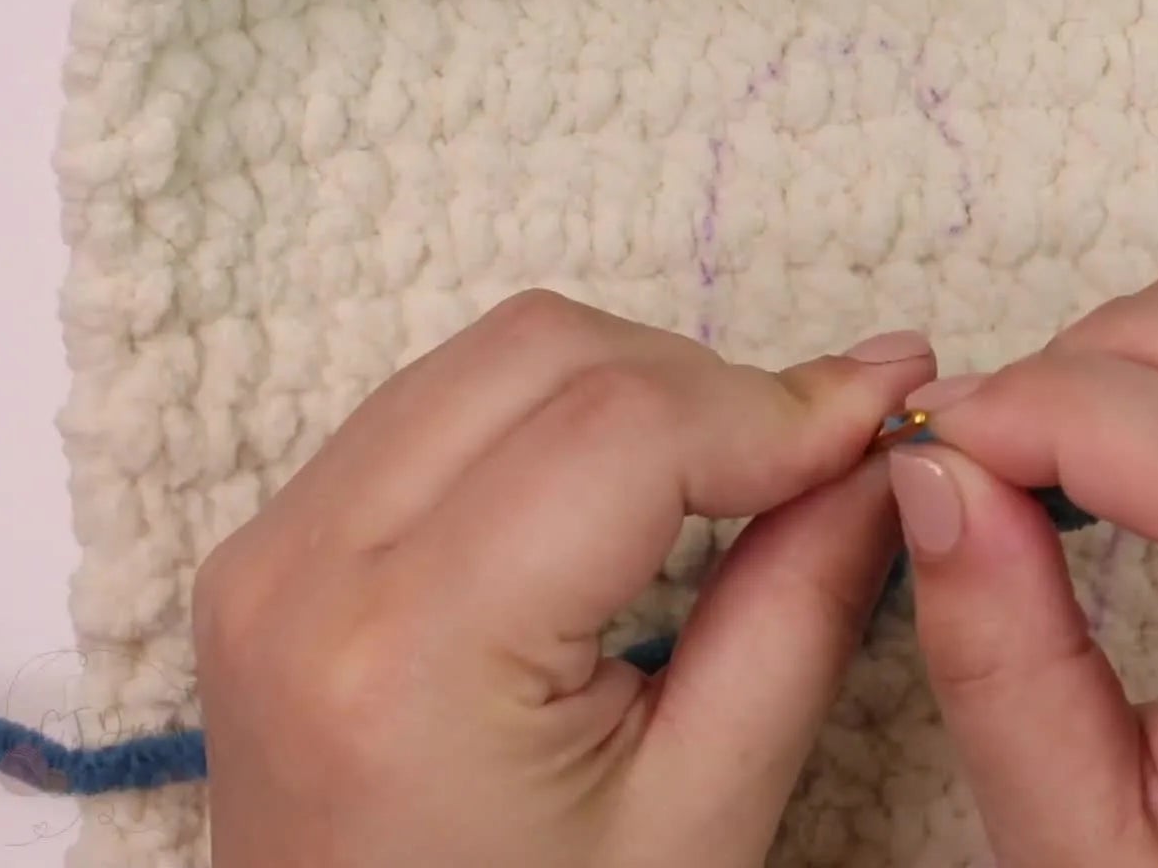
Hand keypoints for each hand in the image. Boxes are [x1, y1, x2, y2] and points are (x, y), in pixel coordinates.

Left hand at [191, 291, 936, 866]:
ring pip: (489, 353)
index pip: (624, 427)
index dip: (779, 402)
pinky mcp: (270, 546)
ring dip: (636, 385)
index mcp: (412, 655)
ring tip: (733, 471)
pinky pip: (434, 402)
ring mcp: (268, 549)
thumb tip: (889, 450)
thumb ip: (803, 606)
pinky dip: (556, 411)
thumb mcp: (705, 806)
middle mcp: (305, 571)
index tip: (888, 411)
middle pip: (546, 351)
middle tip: (819, 454)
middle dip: (710, 383)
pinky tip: (626, 486)